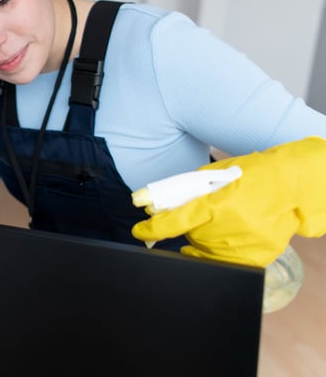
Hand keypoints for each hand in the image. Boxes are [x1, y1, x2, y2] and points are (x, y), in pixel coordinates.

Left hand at [132, 136, 325, 266]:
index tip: (140, 232)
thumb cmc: (253, 175)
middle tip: (208, 216)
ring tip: (223, 224)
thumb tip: (159, 205)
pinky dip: (223, 250)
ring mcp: (244, 247)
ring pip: (207, 251)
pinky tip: (232, 236)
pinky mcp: (256, 258)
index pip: (175, 222)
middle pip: (192, 238)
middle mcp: (229, 230)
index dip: (153, 229)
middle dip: (192, 229)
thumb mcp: (216, 176)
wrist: (294, 186)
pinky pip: (227, 260)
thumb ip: (188, 191)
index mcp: (217, 206)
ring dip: (205, 241)